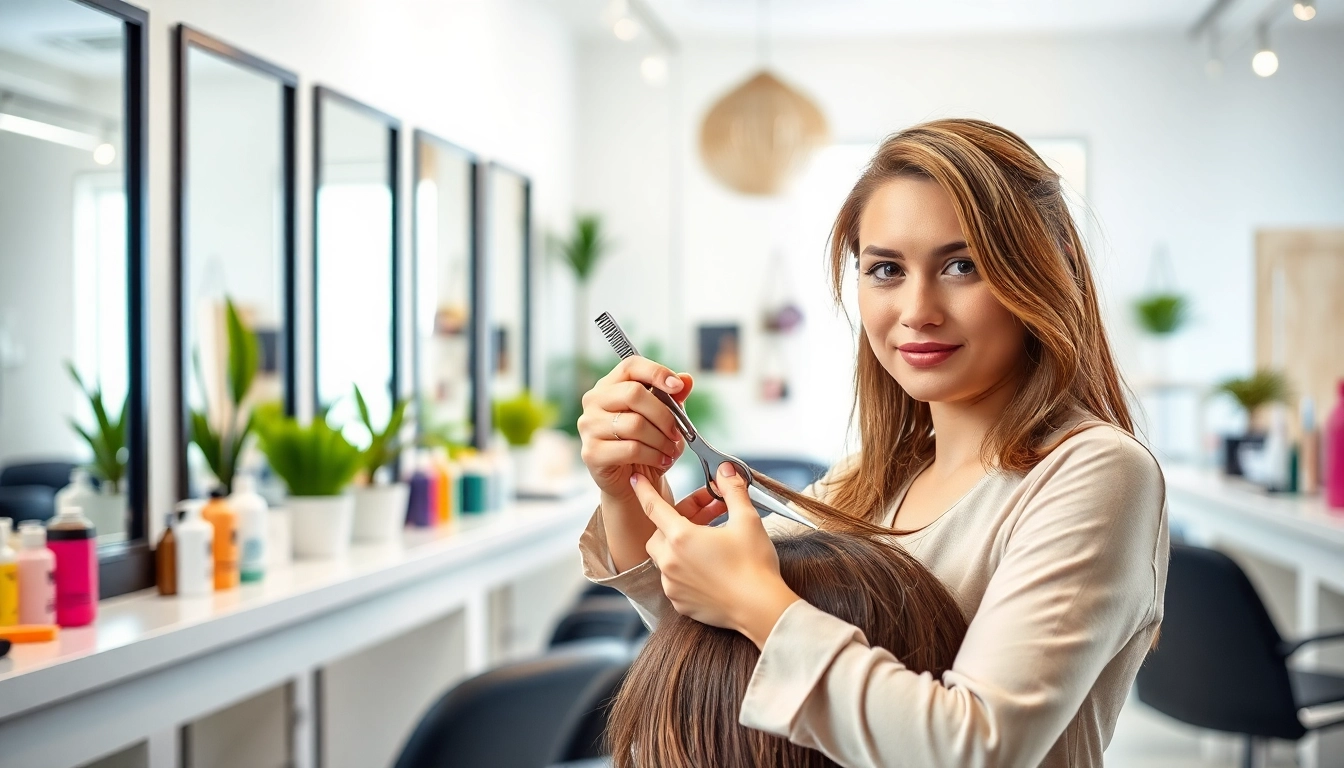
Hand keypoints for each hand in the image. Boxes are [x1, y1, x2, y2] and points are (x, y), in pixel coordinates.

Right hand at [578, 356, 691, 500]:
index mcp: (610, 386)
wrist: (631, 483)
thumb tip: (687, 379)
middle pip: (633, 393)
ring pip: (635, 424)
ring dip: (661, 440)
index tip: (678, 387)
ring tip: (670, 451)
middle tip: (677, 432)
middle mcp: (594, 401)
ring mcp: (589, 426)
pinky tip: (661, 461)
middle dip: (663, 414)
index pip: (631, 366)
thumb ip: (673, 398)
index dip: (657, 372)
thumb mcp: (664, 419)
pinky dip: (653, 456)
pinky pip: (631, 449)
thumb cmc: (646, 445)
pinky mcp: (591, 452)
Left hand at [631, 461, 800, 648]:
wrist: (762, 609)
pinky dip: (684, 572)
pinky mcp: (681, 604)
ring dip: (678, 549)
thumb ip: (733, 491)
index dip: (644, 491)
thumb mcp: (747, 520)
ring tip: (706, 544)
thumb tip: (726, 471)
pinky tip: (707, 569)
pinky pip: (673, 582)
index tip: (636, 480)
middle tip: (699, 519)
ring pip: (664, 560)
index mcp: (681, 538)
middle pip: (657, 535)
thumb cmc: (755, 565)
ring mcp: (673, 586)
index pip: (654, 507)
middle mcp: (670, 562)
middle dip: (671, 524)